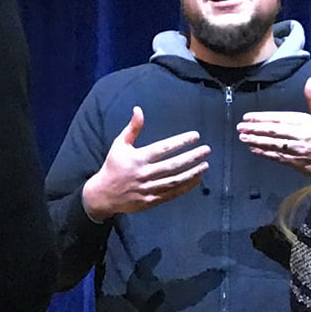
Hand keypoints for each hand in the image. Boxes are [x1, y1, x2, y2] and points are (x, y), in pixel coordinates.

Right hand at [81, 107, 210, 219]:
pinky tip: (197, 179)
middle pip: (173, 165)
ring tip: (205, 165)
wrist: (103, 194)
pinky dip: (185, 187)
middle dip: (192, 157)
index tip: (195, 136)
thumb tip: (138, 109)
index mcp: (138, 158)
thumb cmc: (113, 166)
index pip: (163, 148)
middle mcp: (144, 174)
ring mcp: (148, 189)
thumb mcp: (119, 144)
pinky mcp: (151, 201)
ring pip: (174, 180)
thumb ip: (132, 128)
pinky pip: (171, 193)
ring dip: (192, 173)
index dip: (180, 142)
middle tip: (206, 150)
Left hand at [236, 76, 310, 175]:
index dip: (261, 117)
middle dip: (254, 129)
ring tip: (243, 138)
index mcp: (304, 122)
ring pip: (272, 144)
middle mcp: (299, 136)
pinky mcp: (296, 162)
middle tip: (240, 127)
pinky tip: (254, 150)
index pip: (278, 118)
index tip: (248, 117)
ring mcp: (296, 150)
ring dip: (255, 141)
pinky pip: (277, 157)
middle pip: (272, 131)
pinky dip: (264, 153)